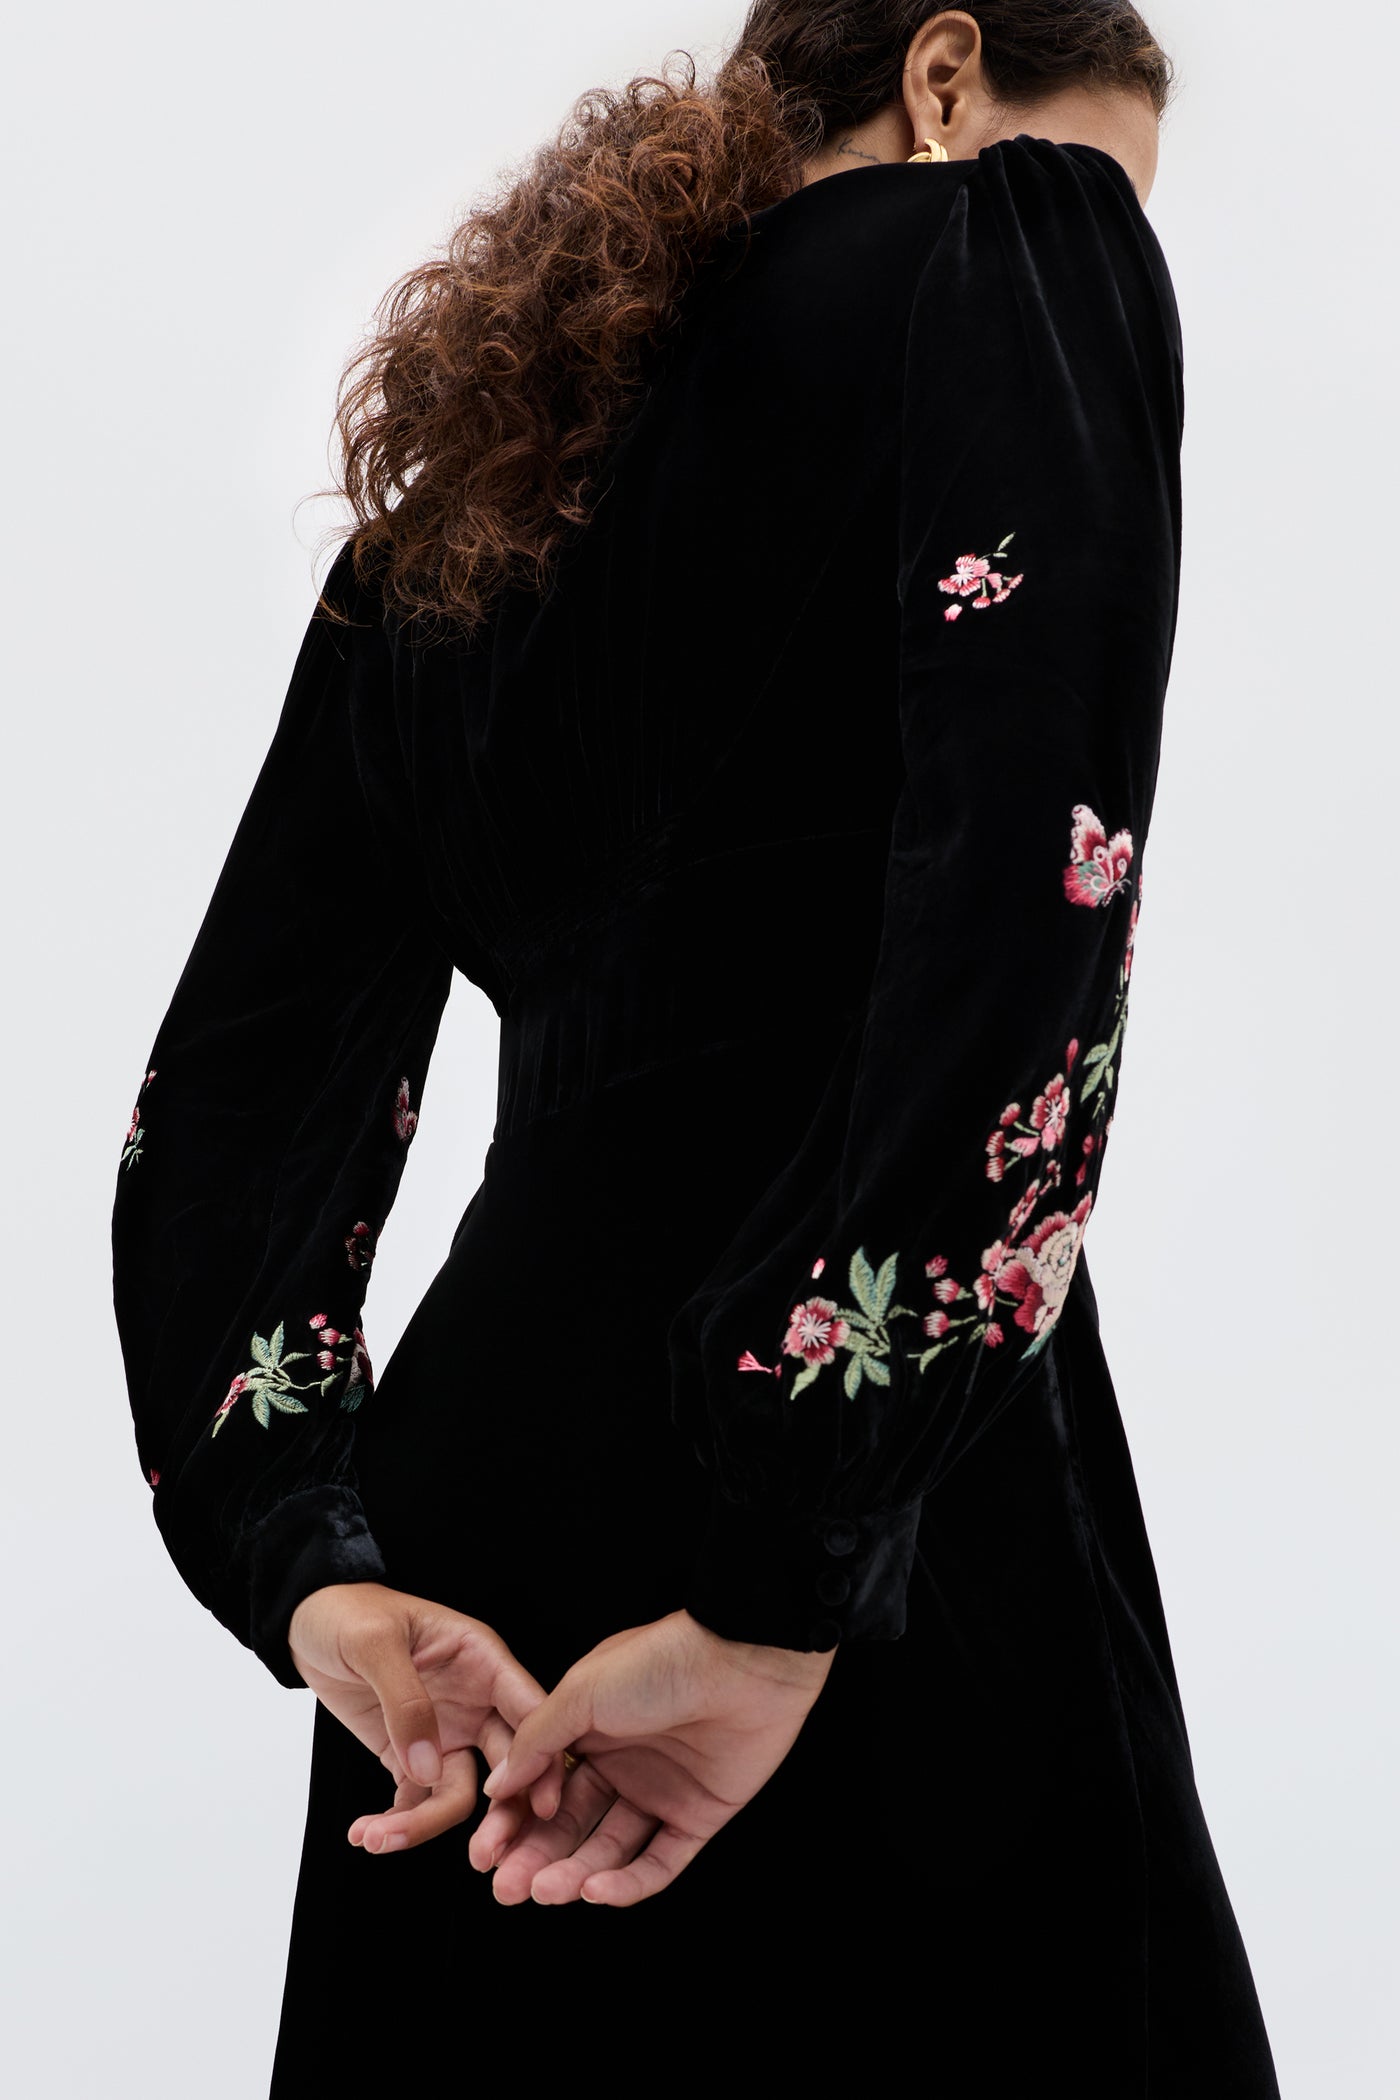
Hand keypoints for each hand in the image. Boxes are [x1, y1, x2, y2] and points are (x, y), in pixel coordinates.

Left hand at [287, 1581, 562, 1857]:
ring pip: (459, 1794)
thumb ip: (405, 1701)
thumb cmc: (348, 1611)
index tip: (537, 1806)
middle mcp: (474, 1702)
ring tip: (379, 1839)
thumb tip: (428, 1767)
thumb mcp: (375, 1643)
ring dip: (427, 1826)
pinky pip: (415, 1800)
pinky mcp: (408, 1756)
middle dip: (500, 1815)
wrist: (306, 1621)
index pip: (528, 1713)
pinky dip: (396, 1822)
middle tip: (484, 1857)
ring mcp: (444, 1733)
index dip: (540, 1758)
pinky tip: (365, 1832)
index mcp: (482, 1661)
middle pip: (507, 1766)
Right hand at [471, 1608, 834, 1907]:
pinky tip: (595, 1890)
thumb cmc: (660, 1661)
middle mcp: (623, 1765)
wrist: (743, 1660)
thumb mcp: (582, 1691)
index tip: (483, 1853)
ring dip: (574, 1875)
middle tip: (505, 1889)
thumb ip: (536, 1741)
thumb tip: (496, 1786)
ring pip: (608, 1850)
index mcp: (590, 1730)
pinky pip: (658, 1863)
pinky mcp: (698, 1817)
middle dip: (535, 1860)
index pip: (542, 1790)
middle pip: (570, 1827)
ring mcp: (661, 1792)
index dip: (512, 1822)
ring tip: (545, 1891)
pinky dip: (627, 1883)